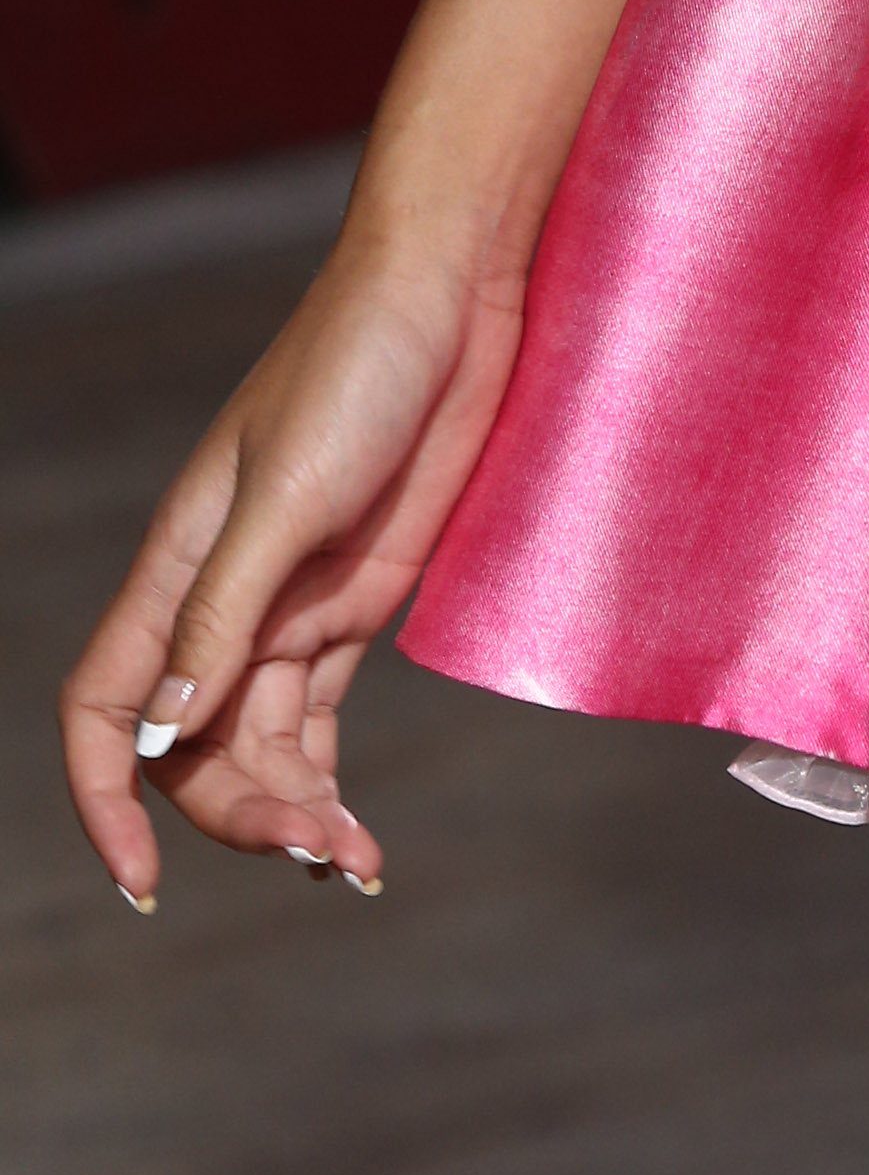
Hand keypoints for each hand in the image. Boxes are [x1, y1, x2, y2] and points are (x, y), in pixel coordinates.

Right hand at [57, 229, 522, 912]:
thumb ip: (224, 612)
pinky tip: (356, 836)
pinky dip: (328, 782)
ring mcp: (292, 604)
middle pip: (194, 750)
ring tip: (355, 863)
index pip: (107, 711)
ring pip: (260, 747)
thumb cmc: (358, 366)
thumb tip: (163, 734)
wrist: (454, 291)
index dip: (108, 796)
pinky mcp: (358, 599)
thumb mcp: (286, 494)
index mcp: (177, 569)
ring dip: (294, 814)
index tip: (140, 883)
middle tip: (318, 850)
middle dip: (240, 815)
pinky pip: (319, 719)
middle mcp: (224, 599)